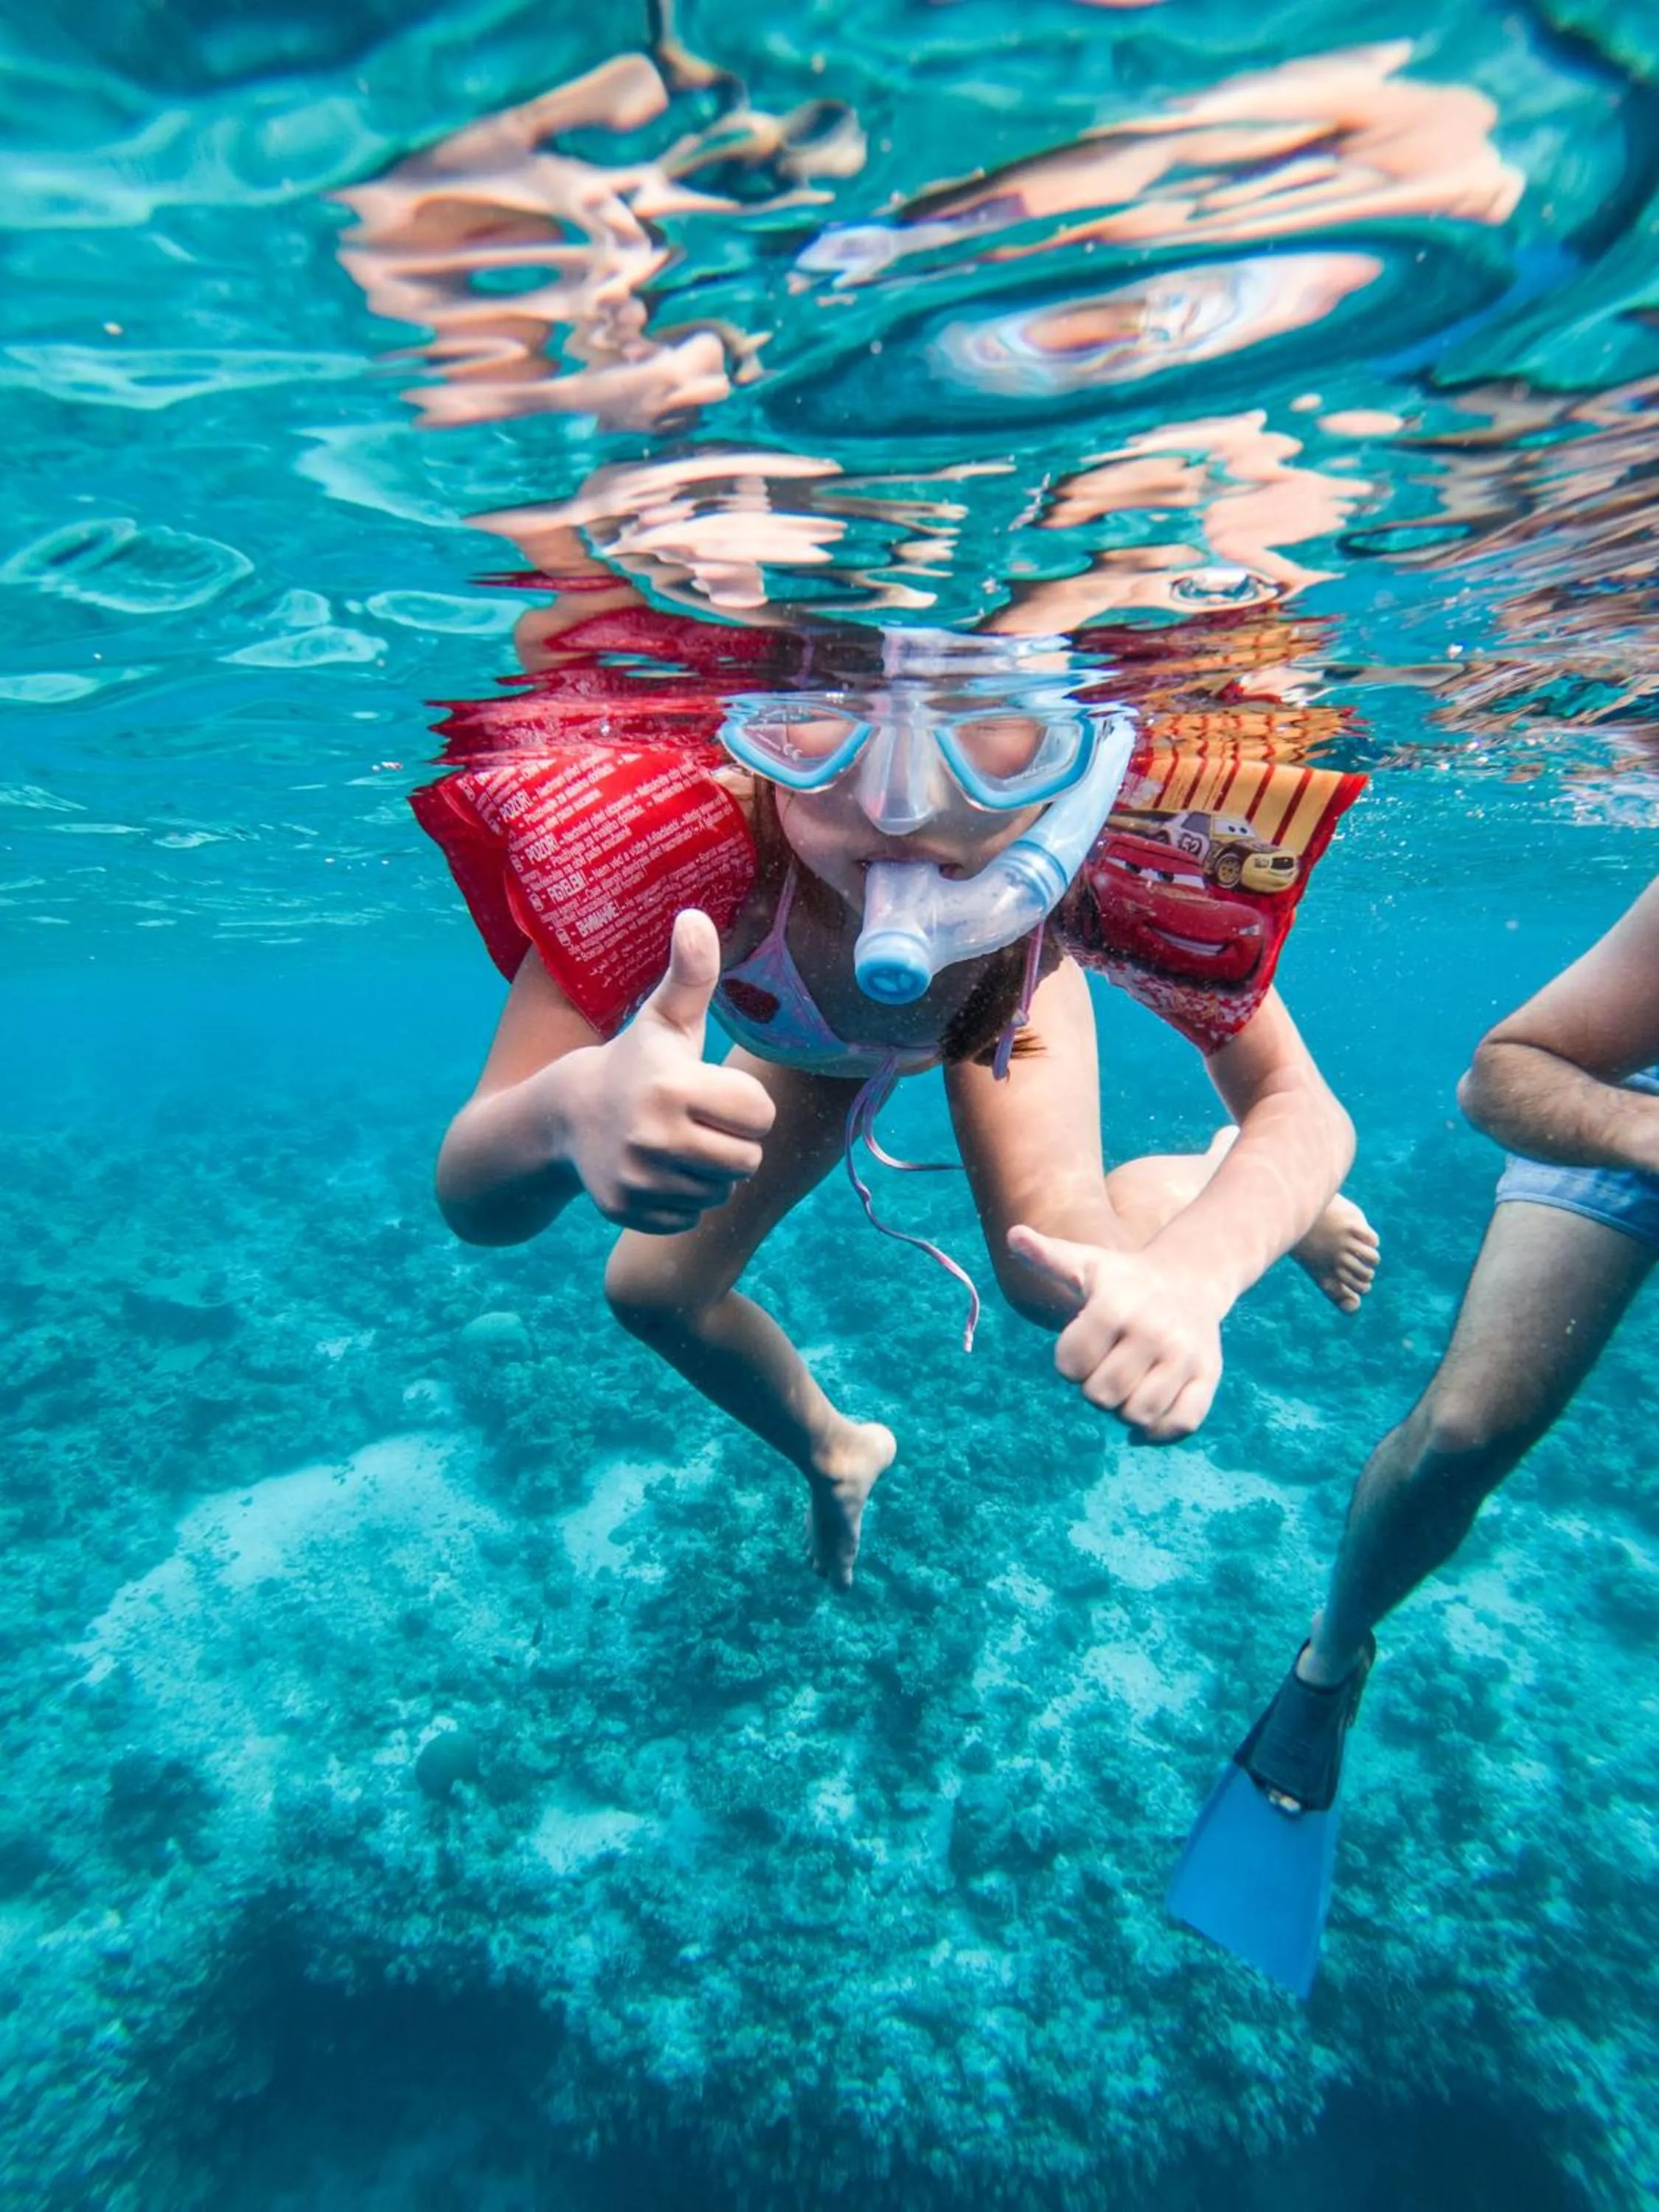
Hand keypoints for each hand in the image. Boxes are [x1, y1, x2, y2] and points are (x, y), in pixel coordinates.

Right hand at [562, 910, 774, 1232]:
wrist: (564, 1116)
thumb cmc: (634, 1061)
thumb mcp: (664, 1018)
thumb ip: (691, 973)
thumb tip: (696, 915)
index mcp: (673, 1086)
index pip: (761, 1114)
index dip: (746, 1103)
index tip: (716, 1092)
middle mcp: (654, 1137)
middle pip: (747, 1160)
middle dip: (733, 1142)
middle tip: (700, 1121)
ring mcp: (640, 1179)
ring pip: (721, 1191)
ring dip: (710, 1172)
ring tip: (678, 1144)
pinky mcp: (629, 1211)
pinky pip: (693, 1217)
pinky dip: (683, 1200)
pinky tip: (658, 1171)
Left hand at [1006, 1226, 1225, 1441]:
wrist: (1189, 1279)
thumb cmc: (1122, 1278)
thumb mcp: (1084, 1263)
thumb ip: (1047, 1255)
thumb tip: (1014, 1235)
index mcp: (1117, 1305)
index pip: (1071, 1365)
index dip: (1068, 1363)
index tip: (1080, 1347)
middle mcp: (1155, 1331)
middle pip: (1102, 1395)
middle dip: (1094, 1388)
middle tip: (1105, 1367)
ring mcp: (1185, 1356)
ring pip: (1139, 1414)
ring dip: (1124, 1409)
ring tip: (1127, 1384)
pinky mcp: (1208, 1375)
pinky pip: (1182, 1423)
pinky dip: (1159, 1432)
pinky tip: (1144, 1423)